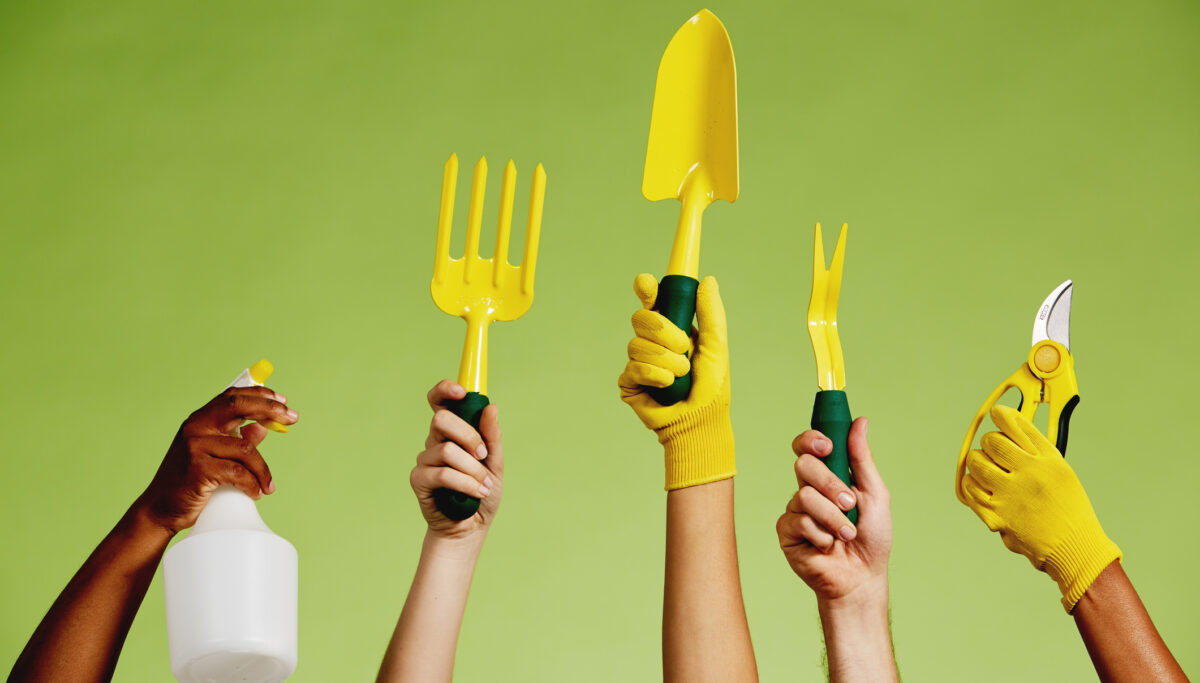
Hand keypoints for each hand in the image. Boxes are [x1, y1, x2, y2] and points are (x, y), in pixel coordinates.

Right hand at [135, 386, 297, 533]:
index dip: (259, 394)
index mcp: (199, 421)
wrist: (159, 510)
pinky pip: (238, 472)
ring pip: (245, 448)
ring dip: (263, 470)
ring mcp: (195, 447)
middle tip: (292, 418)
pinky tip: (256, 493)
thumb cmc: (189, 482)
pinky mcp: (198, 469)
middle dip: (270, 409)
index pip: (231, 396)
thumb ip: (235, 440)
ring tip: (268, 486)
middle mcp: (195, 428)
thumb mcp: (212, 455)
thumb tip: (262, 427)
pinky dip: (252, 484)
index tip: (282, 399)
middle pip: (238, 406)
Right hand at [411, 380, 502, 538]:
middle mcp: (435, 441)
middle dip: (468, 435)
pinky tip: (476, 493)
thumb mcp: (495, 463)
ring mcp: (425, 459)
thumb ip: (492, 437)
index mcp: (452, 432)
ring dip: (472, 469)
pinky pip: (442, 474)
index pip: (440, 401)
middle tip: (483, 454)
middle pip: (441, 419)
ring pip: (447, 450)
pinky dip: (465, 483)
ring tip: (484, 485)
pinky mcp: (419, 479)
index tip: (462, 392)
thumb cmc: (482, 493)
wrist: (472, 528)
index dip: (445, 390)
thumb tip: (491, 407)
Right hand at [617, 274, 734, 489]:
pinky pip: (633, 367)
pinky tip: (666, 386)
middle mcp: (652, 341)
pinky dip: (654, 375)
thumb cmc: (712, 387)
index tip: (647, 284)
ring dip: (665, 360)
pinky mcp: (629, 382)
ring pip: (636, 344)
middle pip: (640, 318)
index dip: (646, 289)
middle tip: (684, 348)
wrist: (700, 422)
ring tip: (680, 375)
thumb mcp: (717, 347)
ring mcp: (639, 361)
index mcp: (672, 328)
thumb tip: (707, 281)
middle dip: (665, 332)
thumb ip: (711, 314)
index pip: (652, 300)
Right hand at [777, 418, 890, 602]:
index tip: (827, 446)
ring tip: (846, 534)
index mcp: (827, 476)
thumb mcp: (874, 494)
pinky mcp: (786, 531)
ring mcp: (794, 510)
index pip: (807, 446)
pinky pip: (799, 521)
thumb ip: (862, 458)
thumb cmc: (871, 538)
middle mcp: (807, 489)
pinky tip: (827, 546)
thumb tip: (860, 421)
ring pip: (804, 496)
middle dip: (830, 484)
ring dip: (833, 517)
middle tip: (849, 503)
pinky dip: (821, 535)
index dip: (811, 439)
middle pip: (803, 465)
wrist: (862, 577)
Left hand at [961, 405, 1120, 610]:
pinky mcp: (996, 514)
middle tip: (993, 451)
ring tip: (984, 467)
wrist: (1074, 548)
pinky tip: (977, 484)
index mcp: (1049, 460)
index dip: (1001, 415)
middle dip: (989, 443)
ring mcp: (1010, 495)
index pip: (1017, 425)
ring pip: (976, 462)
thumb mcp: (1061, 473)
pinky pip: (969, 489)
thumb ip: (1037, 452)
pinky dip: (970, 483)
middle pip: (992, 442)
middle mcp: (1030, 474)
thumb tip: (1010, 430)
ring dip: (977, 462)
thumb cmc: (1069, 511)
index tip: (996, 413)